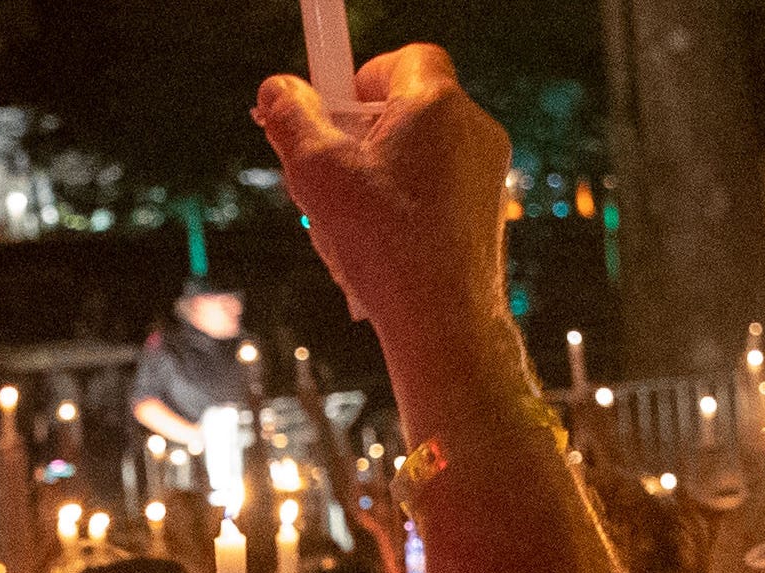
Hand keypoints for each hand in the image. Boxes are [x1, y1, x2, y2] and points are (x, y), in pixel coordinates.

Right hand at [255, 46, 516, 385]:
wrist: (444, 322)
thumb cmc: (387, 247)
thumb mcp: (316, 173)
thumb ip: (291, 118)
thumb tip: (277, 90)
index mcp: (437, 105)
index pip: (403, 58)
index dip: (360, 78)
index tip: (331, 111)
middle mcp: (473, 129)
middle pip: (406, 108)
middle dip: (360, 135)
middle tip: (327, 170)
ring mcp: (487, 172)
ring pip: (418, 153)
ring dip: (376, 175)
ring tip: (348, 220)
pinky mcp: (487, 211)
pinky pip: (437, 189)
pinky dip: (403, 205)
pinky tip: (377, 245)